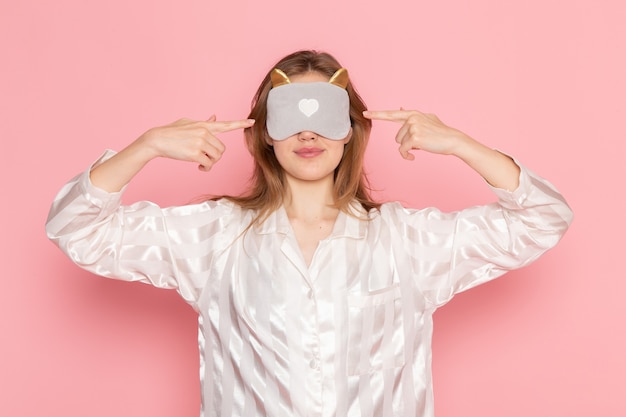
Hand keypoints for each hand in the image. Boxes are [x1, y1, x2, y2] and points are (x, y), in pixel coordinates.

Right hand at [139, 116, 254, 170]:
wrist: (157, 139)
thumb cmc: (171, 132)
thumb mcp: (188, 123)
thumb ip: (203, 122)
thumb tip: (215, 117)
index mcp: (204, 125)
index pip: (225, 124)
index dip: (240, 123)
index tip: (252, 122)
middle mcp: (204, 132)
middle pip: (222, 149)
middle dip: (215, 156)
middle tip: (205, 158)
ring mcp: (200, 142)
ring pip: (216, 157)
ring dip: (210, 162)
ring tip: (200, 162)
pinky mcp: (195, 153)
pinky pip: (209, 164)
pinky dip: (206, 168)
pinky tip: (199, 166)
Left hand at [363, 109, 467, 159]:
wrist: (453, 140)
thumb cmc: (440, 132)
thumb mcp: (427, 119)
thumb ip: (412, 115)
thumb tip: (400, 106)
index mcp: (413, 113)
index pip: (391, 114)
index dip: (377, 114)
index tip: (365, 114)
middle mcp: (412, 118)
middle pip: (397, 136)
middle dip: (406, 142)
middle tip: (422, 141)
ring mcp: (413, 127)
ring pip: (400, 143)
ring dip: (409, 148)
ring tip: (423, 145)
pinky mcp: (414, 138)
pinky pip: (403, 151)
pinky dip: (407, 156)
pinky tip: (414, 157)